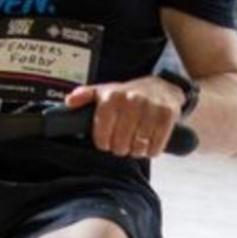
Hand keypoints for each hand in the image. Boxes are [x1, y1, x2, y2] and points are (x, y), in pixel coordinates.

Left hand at [64, 77, 185, 157]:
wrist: (162, 86)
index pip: (102, 134)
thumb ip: (84, 95)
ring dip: (135, 151)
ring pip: (138, 147)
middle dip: (119, 148)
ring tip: (134, 144)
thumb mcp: (104, 91)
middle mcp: (131, 101)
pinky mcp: (167, 116)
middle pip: (120, 143)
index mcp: (112, 97)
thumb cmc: (129, 94)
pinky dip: (151, 151)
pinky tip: (148, 145)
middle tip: (122, 144)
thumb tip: (69, 101)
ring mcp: (150, 108)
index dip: (103, 143)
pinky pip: (155, 146)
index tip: (106, 143)